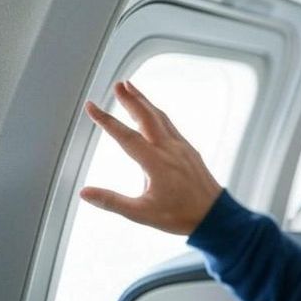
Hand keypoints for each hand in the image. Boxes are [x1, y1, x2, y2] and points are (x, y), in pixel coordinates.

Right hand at [80, 81, 223, 234]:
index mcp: (156, 162)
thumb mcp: (142, 213)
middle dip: (131, 99)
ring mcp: (182, 148)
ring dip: (145, 102)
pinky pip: (171, 126)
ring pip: (161, 118)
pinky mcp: (190, 151)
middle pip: (146, 117)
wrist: (215, 216)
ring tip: (132, 89)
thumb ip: (112, 202)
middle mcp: (170, 150)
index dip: (106, 120)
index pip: (125, 136)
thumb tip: (85, 193)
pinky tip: (154, 113)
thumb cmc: (181, 216)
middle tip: (117, 84)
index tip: (91, 106)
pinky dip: (158, 114)